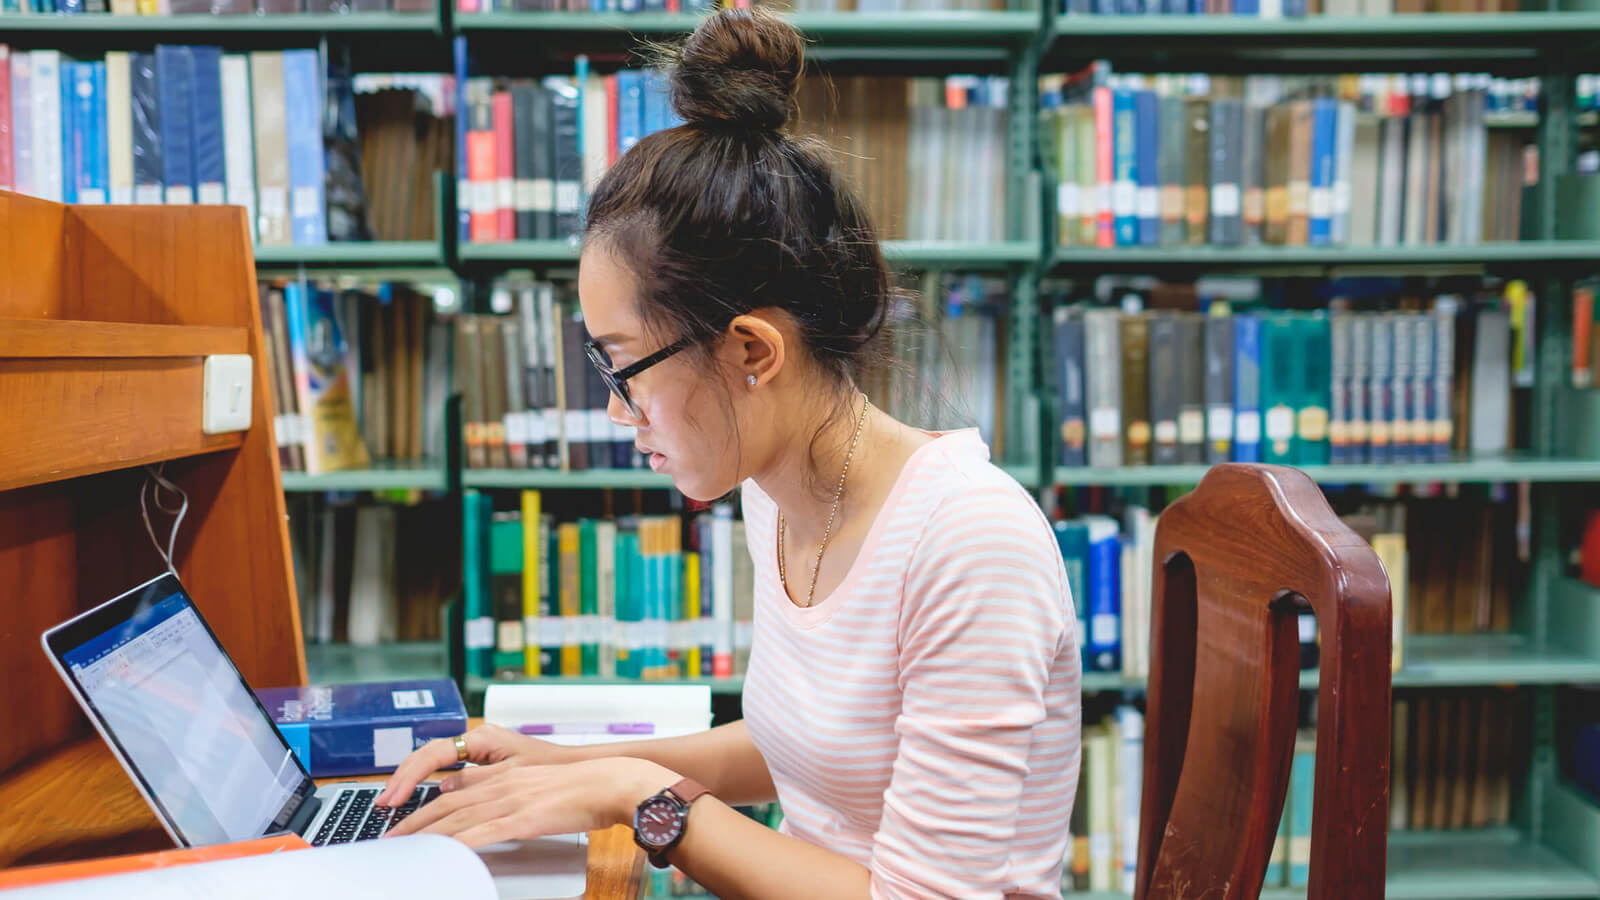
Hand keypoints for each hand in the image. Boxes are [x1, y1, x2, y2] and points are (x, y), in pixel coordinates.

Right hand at [377, 723, 575, 806]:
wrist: (574, 768)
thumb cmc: (550, 766)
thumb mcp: (512, 774)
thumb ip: (476, 780)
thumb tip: (443, 789)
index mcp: (482, 737)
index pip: (433, 753)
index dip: (409, 776)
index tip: (395, 797)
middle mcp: (476, 739)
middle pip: (427, 757)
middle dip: (402, 779)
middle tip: (384, 804)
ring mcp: (477, 749)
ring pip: (433, 763)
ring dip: (411, 782)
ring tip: (392, 803)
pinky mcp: (481, 761)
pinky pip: (445, 770)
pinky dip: (427, 784)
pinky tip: (416, 799)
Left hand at [383, 757, 677, 848]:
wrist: (611, 782)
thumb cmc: (583, 787)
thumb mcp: (538, 783)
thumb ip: (509, 790)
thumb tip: (491, 807)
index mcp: (504, 774)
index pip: (453, 789)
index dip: (424, 804)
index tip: (403, 819)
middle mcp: (501, 783)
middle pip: (445, 803)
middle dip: (413, 821)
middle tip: (389, 838)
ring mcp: (510, 799)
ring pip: (456, 818)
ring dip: (425, 834)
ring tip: (402, 849)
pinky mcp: (523, 818)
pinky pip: (483, 832)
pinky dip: (458, 844)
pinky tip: (443, 854)